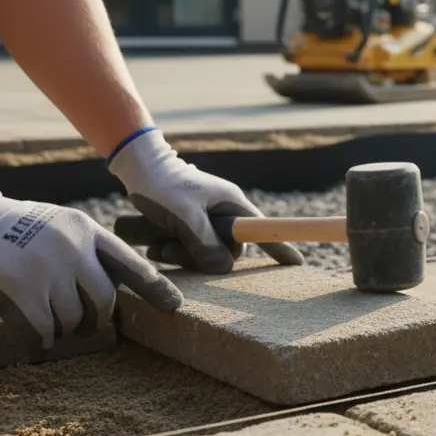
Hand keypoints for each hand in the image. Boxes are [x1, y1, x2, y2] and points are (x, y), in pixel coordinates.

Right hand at [0, 165, 183, 349]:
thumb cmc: (17, 229)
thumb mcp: (61, 226)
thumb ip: (87, 253)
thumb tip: (111, 296)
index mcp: (87, 231)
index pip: (131, 263)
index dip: (155, 288)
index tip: (175, 307)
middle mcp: (73, 248)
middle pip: (104, 302)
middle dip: (95, 321)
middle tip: (82, 326)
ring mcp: (47, 268)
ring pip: (72, 320)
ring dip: (61, 328)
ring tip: (46, 318)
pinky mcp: (19, 289)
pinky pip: (43, 330)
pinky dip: (40, 339)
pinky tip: (33, 334)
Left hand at [107, 128, 303, 272]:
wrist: (137, 167)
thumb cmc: (162, 185)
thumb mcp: (185, 214)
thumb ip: (205, 242)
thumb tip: (223, 268)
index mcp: (233, 205)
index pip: (263, 230)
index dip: (280, 248)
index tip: (297, 264)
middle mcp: (223, 213)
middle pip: (226, 250)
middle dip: (200, 257)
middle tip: (170, 250)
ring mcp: (206, 219)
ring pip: (203, 252)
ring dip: (180, 255)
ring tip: (158, 247)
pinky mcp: (188, 224)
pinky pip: (187, 248)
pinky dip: (171, 250)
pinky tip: (154, 245)